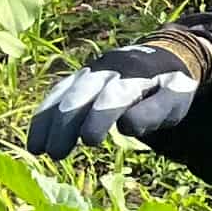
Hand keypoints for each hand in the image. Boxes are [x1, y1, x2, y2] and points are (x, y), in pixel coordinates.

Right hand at [26, 38, 204, 157]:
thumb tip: (125, 126)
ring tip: (37, 150)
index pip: (113, 96)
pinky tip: (36, 140)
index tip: (89, 141)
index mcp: (135, 75)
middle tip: (57, 154)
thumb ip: (154, 112)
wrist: (164, 56)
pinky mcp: (79, 78)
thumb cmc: (170, 86)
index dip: (99, 117)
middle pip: (81, 94)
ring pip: (62, 93)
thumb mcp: (175, 99)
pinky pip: (56, 94)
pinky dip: (43, 115)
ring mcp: (90, 71)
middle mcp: (107, 69)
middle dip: (65, 123)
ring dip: (48, 121)